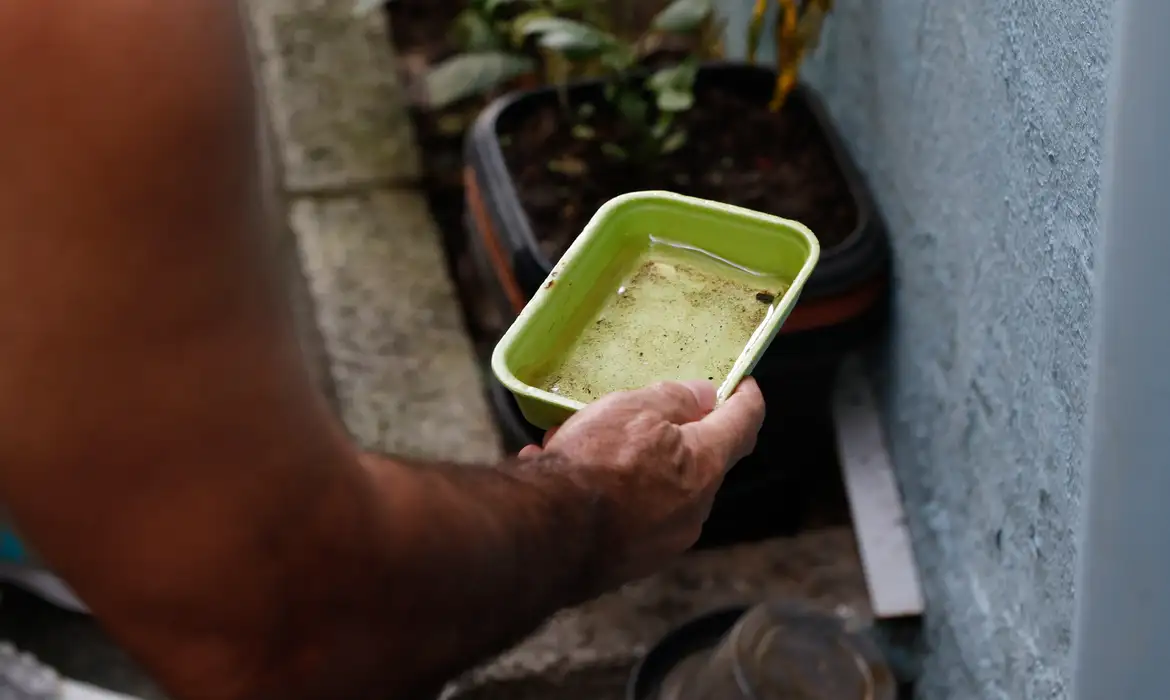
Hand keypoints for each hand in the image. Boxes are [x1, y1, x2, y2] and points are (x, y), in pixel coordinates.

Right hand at [520, 378, 764, 591]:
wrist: (550, 536)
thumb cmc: (597, 463)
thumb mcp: (635, 409)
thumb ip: (675, 399)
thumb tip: (704, 396)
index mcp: (706, 465)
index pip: (744, 423)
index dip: (747, 398)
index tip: (743, 384)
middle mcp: (695, 508)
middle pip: (698, 461)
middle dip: (674, 436)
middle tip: (641, 414)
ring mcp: (666, 540)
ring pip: (657, 488)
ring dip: (631, 465)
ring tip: (581, 445)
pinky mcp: (633, 561)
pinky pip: (628, 514)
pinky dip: (608, 494)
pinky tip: (564, 477)